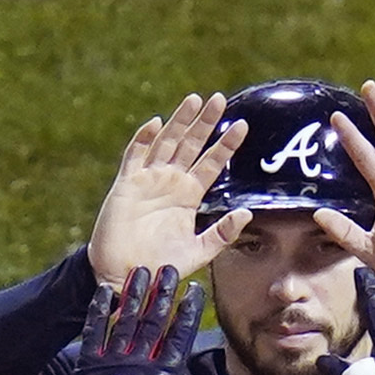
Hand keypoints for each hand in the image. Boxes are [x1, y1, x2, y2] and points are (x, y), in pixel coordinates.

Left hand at [51, 266, 210, 374]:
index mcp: (165, 374)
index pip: (180, 335)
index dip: (187, 311)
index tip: (193, 290)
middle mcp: (141, 361)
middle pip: (154, 320)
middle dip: (162, 293)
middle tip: (167, 270)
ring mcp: (114, 359)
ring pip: (127, 320)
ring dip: (135, 294)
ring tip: (141, 272)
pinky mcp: (90, 362)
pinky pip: (95, 330)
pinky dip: (99, 310)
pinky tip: (104, 291)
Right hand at [89, 93, 251, 283]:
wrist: (130, 276)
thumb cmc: (163, 264)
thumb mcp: (200, 251)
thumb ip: (223, 233)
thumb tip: (247, 213)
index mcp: (189, 195)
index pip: (211, 163)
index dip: (225, 144)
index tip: (243, 125)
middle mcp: (170, 182)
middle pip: (191, 144)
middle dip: (205, 122)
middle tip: (220, 99)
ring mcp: (148, 179)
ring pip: (166, 142)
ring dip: (179, 121)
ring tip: (194, 100)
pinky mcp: (127, 184)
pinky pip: (135, 156)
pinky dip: (144, 139)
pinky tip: (156, 124)